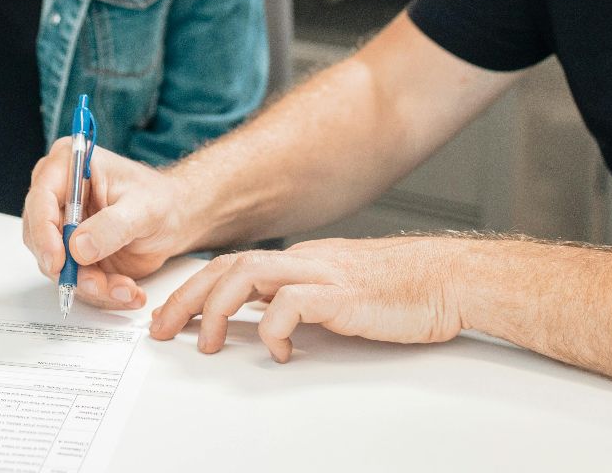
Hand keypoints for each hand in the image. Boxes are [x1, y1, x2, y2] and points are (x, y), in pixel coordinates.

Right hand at [21, 140, 194, 310]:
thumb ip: (113, 225)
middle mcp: (59, 196)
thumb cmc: (161, 200)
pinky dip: (100, 291)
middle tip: (97, 283)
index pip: (41, 198)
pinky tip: (126, 291)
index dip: (44, 232)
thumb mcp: (144, 208)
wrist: (175, 219)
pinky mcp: (73, 253)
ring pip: (57, 265)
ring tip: (124, 288)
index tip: (58, 260)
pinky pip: (74, 279)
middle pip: (40, 237)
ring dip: (89, 284)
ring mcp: (64, 227)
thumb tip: (78, 247)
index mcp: (70, 165)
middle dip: (69, 267)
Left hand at [148, 236, 467, 361]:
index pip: (231, 265)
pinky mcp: (343, 294)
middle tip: (162, 329)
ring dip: (217, 310)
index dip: (193, 288)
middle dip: (186, 298)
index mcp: (300, 260)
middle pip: (228, 267)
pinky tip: (277, 350)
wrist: (448, 280)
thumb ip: (301, 303)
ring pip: (248, 275)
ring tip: (206, 343)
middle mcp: (304, 260)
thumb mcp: (337, 295)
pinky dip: (273, 328)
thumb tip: (263, 325)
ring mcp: (323, 273)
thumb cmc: (402, 292)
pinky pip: (292, 302)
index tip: (168, 315)